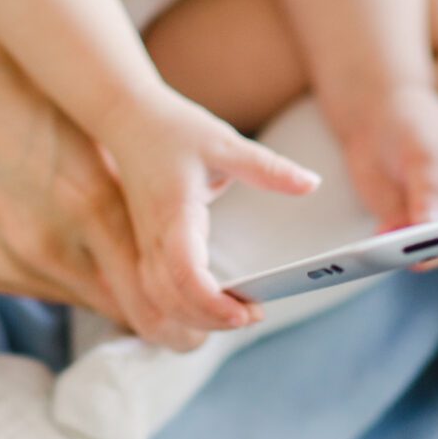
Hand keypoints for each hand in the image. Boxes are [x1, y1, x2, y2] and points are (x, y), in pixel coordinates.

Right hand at [0, 0, 190, 343]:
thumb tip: (179, 244)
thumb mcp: (95, 135)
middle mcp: (48, 244)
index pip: (157, 298)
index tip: (222, 316)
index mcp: (91, 203)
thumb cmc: (22, 89)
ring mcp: (8, 261)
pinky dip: (65, 276)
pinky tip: (66, 242)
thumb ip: (134, 198)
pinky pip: (40, 290)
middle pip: (126, 315)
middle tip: (191, 314)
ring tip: (128, 266)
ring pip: (84, 304)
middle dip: (164, 318)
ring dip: (111, 292)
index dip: (196, 316)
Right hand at [95, 89, 320, 344]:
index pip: (184, 271)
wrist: (125, 117)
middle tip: (253, 314)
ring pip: (156, 305)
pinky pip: (151, 296)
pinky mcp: (143, 248)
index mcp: (174, 212)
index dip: (211, 302)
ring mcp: (143, 245)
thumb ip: (268, 168)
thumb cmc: (174, 127)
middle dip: (210, 321)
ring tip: (235, 315)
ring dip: (193, 321)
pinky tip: (208, 311)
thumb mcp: (225, 141)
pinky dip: (177, 312)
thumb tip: (312, 184)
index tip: (246, 311)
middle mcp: (152, 236)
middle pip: (169, 302)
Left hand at [332, 84, 437, 261]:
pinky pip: (401, 245)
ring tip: (395, 241)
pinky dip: (391, 245)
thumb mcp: (427, 153)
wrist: (375, 115)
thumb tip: (431, 229)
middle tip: (421, 246)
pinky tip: (380, 234)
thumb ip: (430, 192)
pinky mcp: (404, 224)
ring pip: (430, 251)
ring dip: (413, 251)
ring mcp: (433, 219)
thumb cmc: (415, 122)